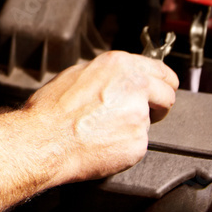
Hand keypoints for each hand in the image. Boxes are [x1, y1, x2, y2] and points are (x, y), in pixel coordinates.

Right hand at [22, 50, 178, 183]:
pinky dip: (125, 146)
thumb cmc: (51, 110)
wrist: (43, 140)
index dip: (160, 84)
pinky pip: (139, 144)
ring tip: (106, 129)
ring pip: (150, 122)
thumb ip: (107, 74)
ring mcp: (139, 116)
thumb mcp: (76, 75)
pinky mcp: (138, 143)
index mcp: (120, 65)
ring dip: (134, 126)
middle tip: (135, 113)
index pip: (163, 72)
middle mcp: (134, 87)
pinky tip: (104, 142)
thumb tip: (117, 78)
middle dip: (157, 105)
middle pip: (168, 96)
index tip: (159, 91)